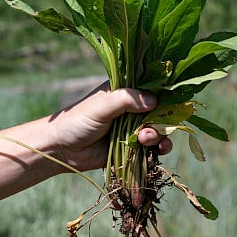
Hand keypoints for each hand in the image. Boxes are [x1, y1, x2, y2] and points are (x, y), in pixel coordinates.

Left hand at [48, 85, 172, 171]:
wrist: (61, 149)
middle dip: (161, 118)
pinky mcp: (132, 146)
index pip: (151, 86)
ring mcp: (133, 127)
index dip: (164, 93)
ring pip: (158, 128)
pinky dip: (159, 147)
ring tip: (146, 139)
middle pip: (159, 109)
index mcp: (125, 90)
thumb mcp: (102, 106)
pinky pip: (153, 146)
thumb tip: (154, 100)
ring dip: (158, 134)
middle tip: (150, 127)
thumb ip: (127, 100)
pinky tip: (157, 149)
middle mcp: (132, 107)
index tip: (174, 100)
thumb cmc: (77, 121)